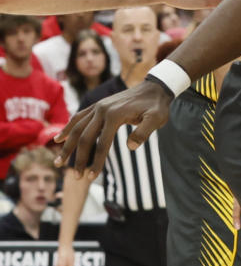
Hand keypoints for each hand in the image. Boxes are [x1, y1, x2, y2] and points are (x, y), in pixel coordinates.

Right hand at [55, 80, 172, 176]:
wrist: (154, 88)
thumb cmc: (157, 107)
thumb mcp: (157, 119)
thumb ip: (144, 132)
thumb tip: (130, 147)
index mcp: (114, 115)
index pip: (102, 144)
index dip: (97, 161)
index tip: (92, 177)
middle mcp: (102, 110)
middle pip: (84, 137)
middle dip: (79, 158)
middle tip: (77, 177)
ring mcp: (98, 106)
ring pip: (76, 128)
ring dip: (67, 146)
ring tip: (58, 163)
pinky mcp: (98, 106)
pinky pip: (79, 117)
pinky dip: (68, 128)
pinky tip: (58, 138)